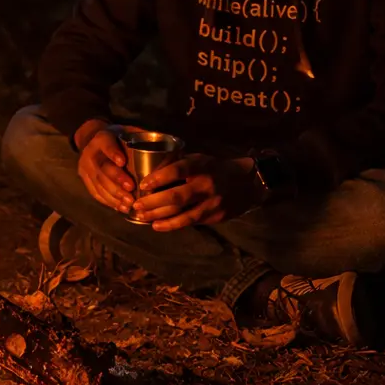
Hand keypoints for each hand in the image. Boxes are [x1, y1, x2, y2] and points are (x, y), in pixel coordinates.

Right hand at [74, 119, 135, 214]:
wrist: (93, 140)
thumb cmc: (118, 137)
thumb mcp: (128, 130)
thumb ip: (144, 138)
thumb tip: (172, 151)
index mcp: (102, 137)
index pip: (106, 144)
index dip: (113, 153)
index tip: (123, 162)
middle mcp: (90, 152)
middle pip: (102, 168)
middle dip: (117, 180)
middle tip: (131, 189)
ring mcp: (85, 167)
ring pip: (98, 183)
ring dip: (114, 195)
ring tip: (129, 203)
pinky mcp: (84, 179)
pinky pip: (95, 192)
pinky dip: (108, 201)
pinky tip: (120, 207)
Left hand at [131, 154, 263, 230]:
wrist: (247, 184)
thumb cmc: (214, 169)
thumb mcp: (199, 159)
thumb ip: (177, 165)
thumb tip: (149, 173)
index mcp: (202, 165)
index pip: (177, 171)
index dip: (158, 178)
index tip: (142, 185)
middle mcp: (207, 184)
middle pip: (177, 196)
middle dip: (153, 202)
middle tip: (136, 205)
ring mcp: (213, 202)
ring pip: (183, 214)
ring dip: (160, 217)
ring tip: (142, 218)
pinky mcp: (216, 216)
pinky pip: (191, 222)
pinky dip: (172, 225)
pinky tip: (158, 225)